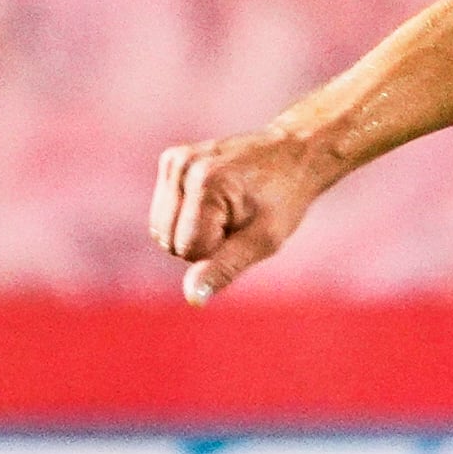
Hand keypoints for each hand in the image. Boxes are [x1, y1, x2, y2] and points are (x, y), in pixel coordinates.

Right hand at [150, 125, 328, 303]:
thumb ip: (224, 269)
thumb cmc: (283, 201)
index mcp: (206, 185)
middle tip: (237, 219)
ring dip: (191, 230)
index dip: (218, 251)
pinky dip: (185, 214)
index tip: (244, 228)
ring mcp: (174, 160)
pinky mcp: (171, 159)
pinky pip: (163, 212)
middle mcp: (183, 167)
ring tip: (226, 209)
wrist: (292, 154)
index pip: (188, 251)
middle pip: (168, 242)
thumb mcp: (263, 241)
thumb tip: (193, 299)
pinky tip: (214, 199)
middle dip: (201, 242)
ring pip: (160, 229)